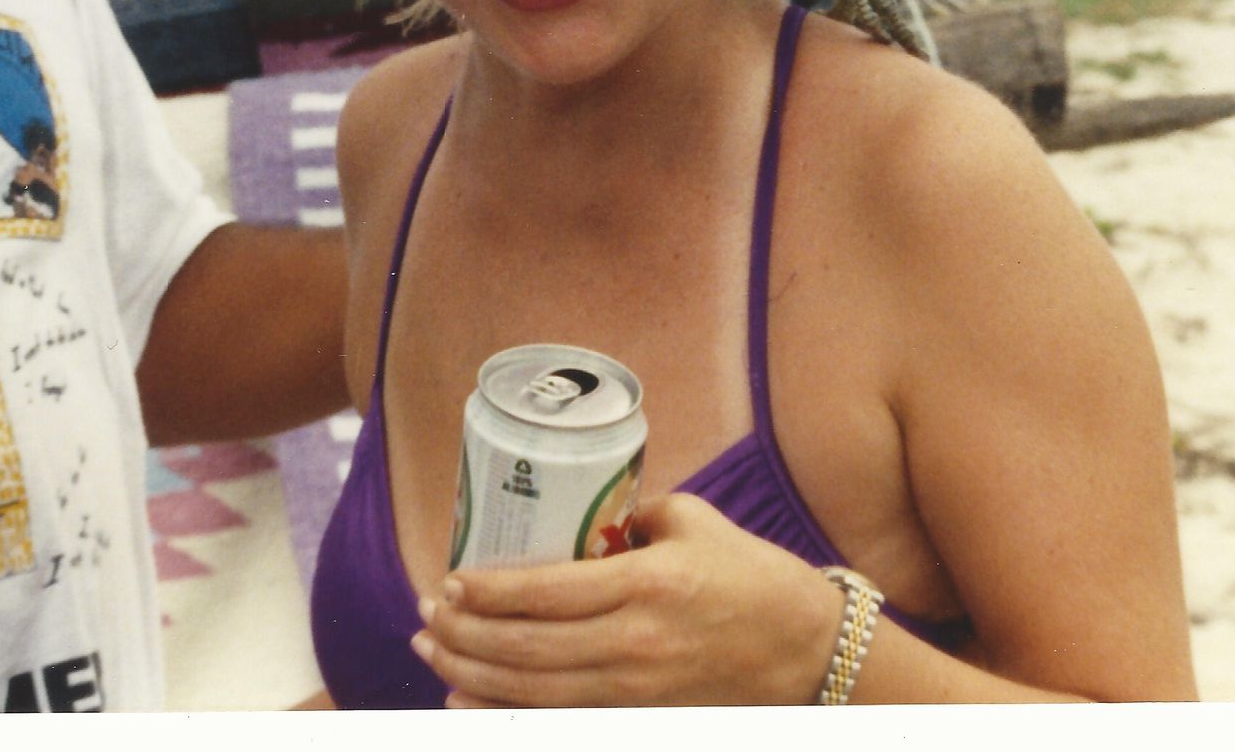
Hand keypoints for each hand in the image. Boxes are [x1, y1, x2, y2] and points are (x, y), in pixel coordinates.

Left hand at [413, 493, 846, 706]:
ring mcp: (638, 691)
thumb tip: (580, 514)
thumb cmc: (752, 578)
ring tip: (433, 655)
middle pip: (528, 647)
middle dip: (464, 635)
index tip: (450, 578)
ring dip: (472, 675)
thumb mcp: (694, 523)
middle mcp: (636, 643)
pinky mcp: (643, 718)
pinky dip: (508, 715)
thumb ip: (632, 515)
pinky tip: (468, 705)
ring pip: (535, 692)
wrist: (808, 651)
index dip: (488, 589)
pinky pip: (561, 721)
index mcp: (647, 583)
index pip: (547, 590)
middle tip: (426, 617)